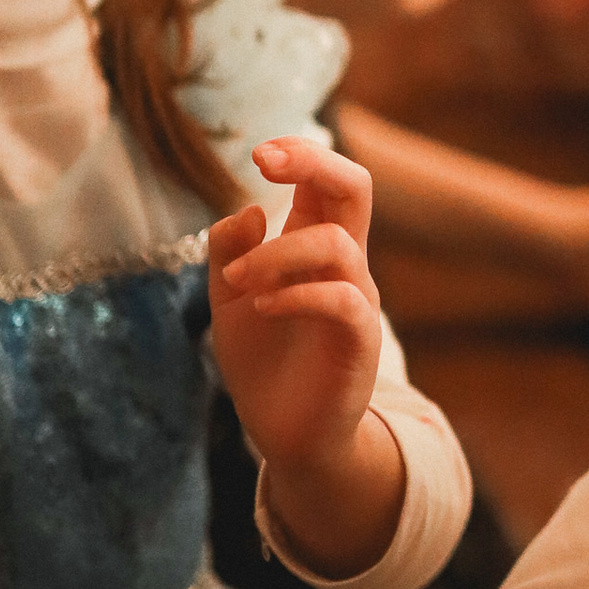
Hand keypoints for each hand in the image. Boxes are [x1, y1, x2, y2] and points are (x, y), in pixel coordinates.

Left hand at [208, 132, 401, 579]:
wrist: (286, 435)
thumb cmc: (263, 362)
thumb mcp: (229, 300)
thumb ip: (229, 253)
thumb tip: (249, 209)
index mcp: (315, 245)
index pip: (325, 179)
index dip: (300, 154)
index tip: (259, 153)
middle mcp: (344, 264)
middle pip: (355, 188)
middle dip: (314, 162)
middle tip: (265, 161)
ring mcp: (356, 301)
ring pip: (337, 243)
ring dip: (277, 251)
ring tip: (237, 282)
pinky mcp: (359, 342)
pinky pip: (343, 300)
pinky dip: (298, 294)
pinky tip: (261, 307)